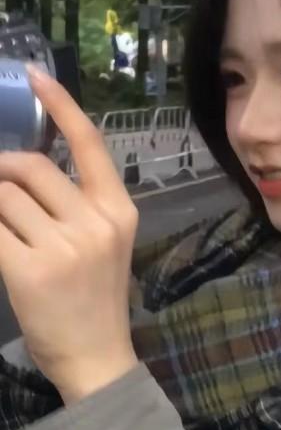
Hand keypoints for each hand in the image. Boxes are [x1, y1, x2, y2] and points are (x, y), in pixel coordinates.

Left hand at [0, 65, 138, 403]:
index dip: (61, 106)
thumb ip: (72, 205)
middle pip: (31, 166)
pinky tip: (2, 248)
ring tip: (6, 231)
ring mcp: (66, 245)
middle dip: (1, 173)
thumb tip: (20, 171)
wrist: (98, 355)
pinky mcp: (31, 270)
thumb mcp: (101, 244)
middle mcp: (98, 221)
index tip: (34, 75)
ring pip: (3, 195)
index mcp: (119, 210)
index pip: (91, 145)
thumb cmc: (97, 298)